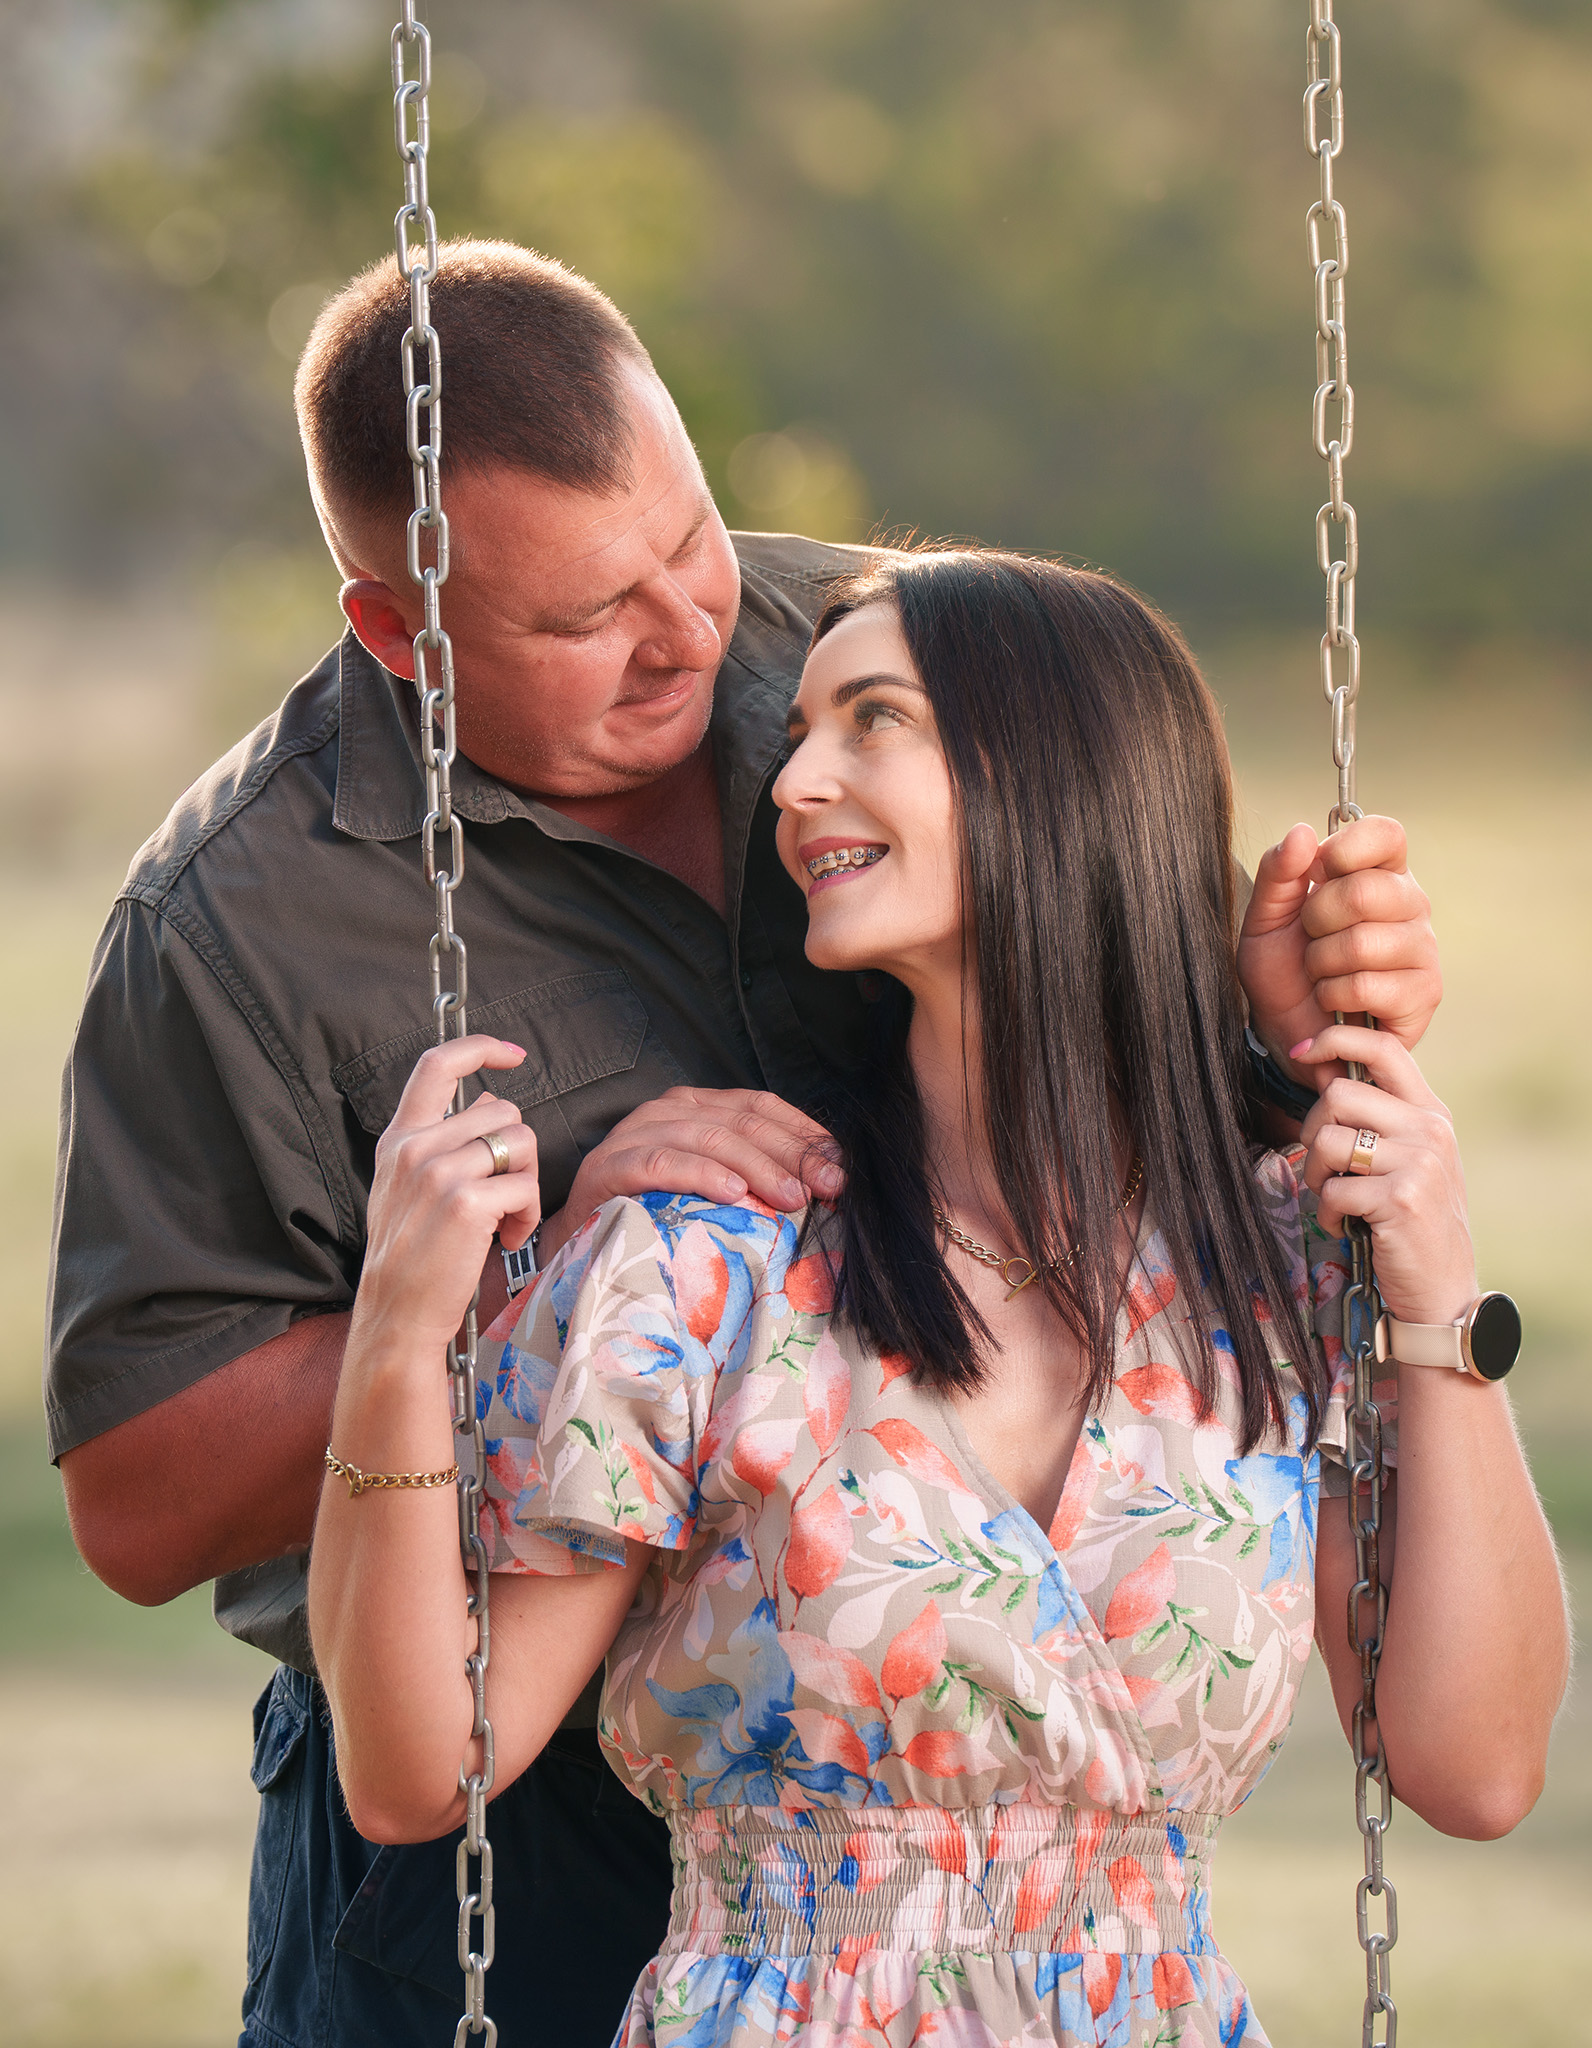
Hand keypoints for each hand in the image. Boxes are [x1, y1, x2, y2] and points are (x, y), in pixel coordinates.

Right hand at [354, 1036, 539, 1357]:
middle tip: (507, 1195)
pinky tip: (507, 1239)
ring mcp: (438, 1173)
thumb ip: (442, 1141)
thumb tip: (489, 1101)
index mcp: (399, 1138)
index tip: (510, 1055)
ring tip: (507, 1219)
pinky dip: (528, 1214)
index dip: (479, 1048)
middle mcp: (415, 1147)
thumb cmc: (410, 1257)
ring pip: (520, 1142)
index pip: (435, 1065)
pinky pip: (524, 1185)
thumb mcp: (409, 1187)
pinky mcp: (465, 1202)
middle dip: (519, 1152)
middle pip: (502, 1111)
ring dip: (527, 1183)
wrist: (396, 1314)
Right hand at [539, 1086, 842, 1261]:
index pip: (760, 1107)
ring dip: (756, 1166)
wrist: (576, 1247)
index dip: (804, 1134)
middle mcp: (667, 1111)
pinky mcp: (608, 1167)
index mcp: (696, 1108)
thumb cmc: (653, 1219)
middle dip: (792, 1154)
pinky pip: (660, 1162)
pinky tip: (733, 1194)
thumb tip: (823, 1188)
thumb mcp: (712, 1194)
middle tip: (829, 1188)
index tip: (841, 1168)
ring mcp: (634, 1135)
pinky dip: (700, 1175)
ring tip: (791, 1198)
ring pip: (707, 1137)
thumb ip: (756, 1181)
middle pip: (741, 1120)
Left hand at [1237, 816, 1439, 1088]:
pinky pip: (1367, 985)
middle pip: (1366, 890)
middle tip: (1311, 938)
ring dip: (1322, 963)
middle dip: (1317, 919)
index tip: (1316, 874)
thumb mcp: (1264, 918)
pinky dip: (1334, 996)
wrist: (1285, 1032)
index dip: (1345, 850)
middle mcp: (1410, 904)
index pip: (1386, 834)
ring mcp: (1422, 949)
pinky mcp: (1423, 993)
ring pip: (1363, 942)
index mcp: (1379, 874)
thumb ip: (1278, 872)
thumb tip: (1302, 832)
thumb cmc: (1282, 971)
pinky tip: (1336, 1002)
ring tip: (1321, 973)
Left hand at [1295, 1024, 1476, 1325]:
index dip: (1336, 1039)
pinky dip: (1328, 1213)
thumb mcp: (1409, 1158)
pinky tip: (1348, 1226)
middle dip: (1311, 1131)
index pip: (1385, 1047)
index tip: (1303, 1053)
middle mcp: (1430, 1129)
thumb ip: (1377, 1117)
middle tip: (1322, 1167)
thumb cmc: (1413, 1221)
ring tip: (1335, 1199)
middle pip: (1338, 1094)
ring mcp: (1419, 1162)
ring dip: (1316, 1176)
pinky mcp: (1401, 1198)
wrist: (1443, 1287)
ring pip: (1327, 1140)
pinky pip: (1333, 1189)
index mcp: (1431, 1112)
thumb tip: (1321, 1071)